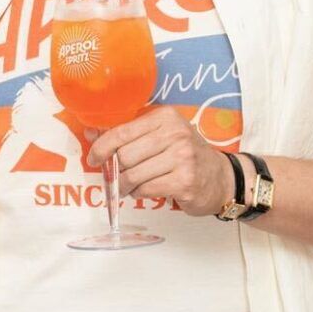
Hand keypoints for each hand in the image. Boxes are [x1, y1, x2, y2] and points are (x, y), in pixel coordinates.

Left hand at [87, 106, 232, 217]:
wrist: (221, 178)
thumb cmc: (186, 156)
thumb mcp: (161, 136)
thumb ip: (129, 134)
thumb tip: (91, 133)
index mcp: (166, 117)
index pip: (122, 132)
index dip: (102, 147)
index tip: (94, 158)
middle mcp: (176, 134)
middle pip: (125, 156)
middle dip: (116, 170)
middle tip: (118, 177)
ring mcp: (182, 158)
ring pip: (133, 175)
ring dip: (126, 185)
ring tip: (132, 186)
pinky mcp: (185, 182)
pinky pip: (146, 190)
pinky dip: (139, 194)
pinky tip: (145, 191)